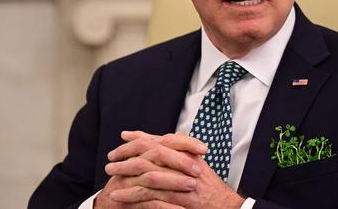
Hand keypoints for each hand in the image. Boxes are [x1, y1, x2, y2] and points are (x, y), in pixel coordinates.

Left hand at [103, 131, 245, 208]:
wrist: (226, 207)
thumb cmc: (212, 189)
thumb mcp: (200, 165)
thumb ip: (186, 150)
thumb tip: (174, 135)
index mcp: (188, 154)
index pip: (161, 140)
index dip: (141, 137)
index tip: (124, 136)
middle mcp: (184, 164)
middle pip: (150, 153)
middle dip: (128, 154)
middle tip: (111, 157)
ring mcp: (180, 181)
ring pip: (147, 173)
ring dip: (125, 173)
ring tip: (111, 175)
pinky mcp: (177, 199)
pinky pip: (149, 196)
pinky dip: (131, 195)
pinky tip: (119, 195)